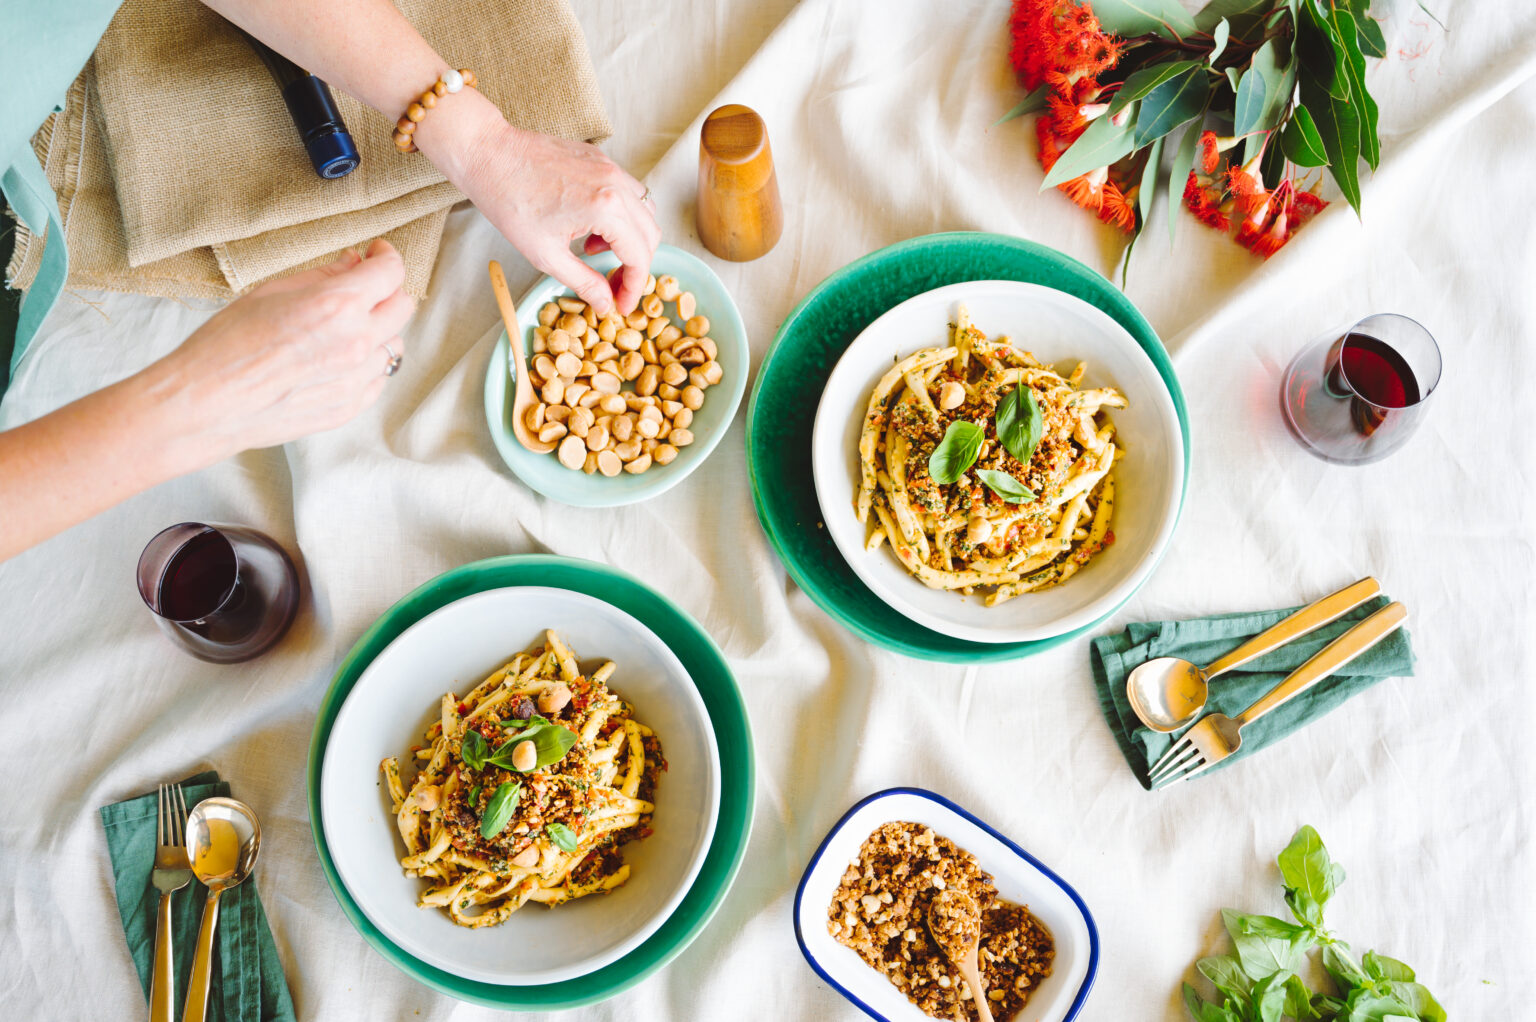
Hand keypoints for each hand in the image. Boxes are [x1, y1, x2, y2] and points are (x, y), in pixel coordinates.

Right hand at [148, 238, 415, 467]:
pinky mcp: (350, 406)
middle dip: (387, 291)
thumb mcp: (273, 291)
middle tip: (364, 287)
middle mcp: (357, 342)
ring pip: (395, 345)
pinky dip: (367, 364)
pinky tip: (337, 358)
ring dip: (379, 330)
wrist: (207, 402)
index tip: (377, 254)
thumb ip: (324, 276)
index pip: (391, 273)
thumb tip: (355, 263)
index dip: (386, 257)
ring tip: (345, 327)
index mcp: (338, 305)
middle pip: (402, 307)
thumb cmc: (228, 342)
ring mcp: (356, 379)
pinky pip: (378, 378)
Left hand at [450, 116, 660, 316]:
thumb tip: (605, 304)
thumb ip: (584, 282)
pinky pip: (628, 191)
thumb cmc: (509, 201)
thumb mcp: (546, 255)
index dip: (634, 287)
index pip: (640, 256)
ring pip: (645, 210)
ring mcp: (610, 167)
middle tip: (614, 284)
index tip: (621, 304)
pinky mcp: (601, 158)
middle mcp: (616, 184)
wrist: (489, 155)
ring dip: (631, 238)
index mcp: (606, 208)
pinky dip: (620, 215)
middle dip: (637, 265)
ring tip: (596, 251)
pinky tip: (590, 226)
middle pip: (651, 234)